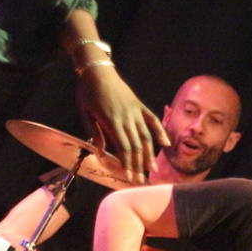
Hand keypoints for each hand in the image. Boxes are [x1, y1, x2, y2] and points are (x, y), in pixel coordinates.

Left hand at [75, 67, 167, 183]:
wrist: (97, 70)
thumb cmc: (88, 92)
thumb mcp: (86, 113)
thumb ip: (95, 133)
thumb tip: (101, 153)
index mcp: (111, 121)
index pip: (123, 147)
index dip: (127, 164)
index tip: (129, 177)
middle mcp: (126, 118)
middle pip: (136, 145)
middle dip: (139, 165)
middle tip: (141, 180)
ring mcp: (135, 111)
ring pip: (145, 136)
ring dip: (149, 154)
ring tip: (152, 169)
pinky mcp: (139, 105)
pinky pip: (152, 119)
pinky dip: (160, 131)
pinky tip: (166, 144)